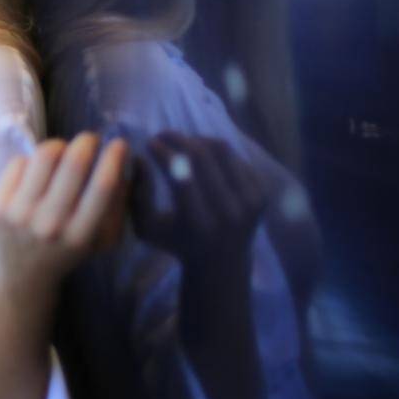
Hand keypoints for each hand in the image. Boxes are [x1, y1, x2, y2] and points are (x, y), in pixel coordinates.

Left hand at [0, 133, 129, 306]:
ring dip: (59, 145)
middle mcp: (49, 225)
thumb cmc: (67, 251)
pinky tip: (37, 172)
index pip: (102, 188)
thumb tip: (125, 165)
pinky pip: (20, 161)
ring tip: (63, 151)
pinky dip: (33, 160)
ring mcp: (20, 214)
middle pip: (73, 164)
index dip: (114, 159)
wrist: (20, 274)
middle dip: (87, 142)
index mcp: (80, 236)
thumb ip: (117, 207)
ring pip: (44, 155)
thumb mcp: (101, 241)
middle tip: (91, 139)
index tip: (120, 144)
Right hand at [142, 131, 266, 267]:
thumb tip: (139, 157)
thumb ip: (137, 195)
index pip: (181, 174)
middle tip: (163, 135)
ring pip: (222, 151)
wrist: (221, 263)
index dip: (163, 152)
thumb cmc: (177, 242)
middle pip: (202, 156)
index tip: (150, 143)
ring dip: (198, 140)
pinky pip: (237, 158)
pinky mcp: (261, 194)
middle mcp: (228, 211)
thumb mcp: (147, 227)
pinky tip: (203, 157)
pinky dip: (217, 152)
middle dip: (178, 139)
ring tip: (183, 142)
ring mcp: (250, 201)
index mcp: (198, 222)